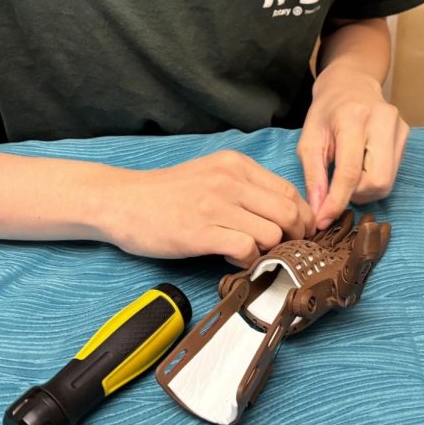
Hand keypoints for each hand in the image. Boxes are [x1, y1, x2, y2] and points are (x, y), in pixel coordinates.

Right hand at [101, 150, 314, 266]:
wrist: (121, 201)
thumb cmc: (166, 194)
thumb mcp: (211, 175)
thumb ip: (244, 188)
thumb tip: (282, 214)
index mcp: (236, 165)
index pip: (289, 191)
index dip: (302, 217)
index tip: (298, 234)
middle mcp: (230, 180)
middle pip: (290, 212)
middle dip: (295, 237)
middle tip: (283, 250)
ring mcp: (216, 205)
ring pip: (272, 233)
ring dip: (267, 251)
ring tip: (247, 252)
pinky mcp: (201, 231)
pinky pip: (247, 249)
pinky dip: (247, 260)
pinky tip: (229, 257)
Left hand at [298, 64, 409, 229]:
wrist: (350, 83)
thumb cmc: (326, 113)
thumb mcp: (309, 140)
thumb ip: (314, 176)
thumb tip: (319, 211)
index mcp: (353, 119)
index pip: (350, 171)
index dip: (336, 201)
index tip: (323, 220)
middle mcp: (382, 120)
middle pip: (377, 181)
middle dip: (356, 195)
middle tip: (339, 188)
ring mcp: (399, 127)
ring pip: (388, 181)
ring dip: (366, 189)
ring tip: (350, 174)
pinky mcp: (406, 134)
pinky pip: (393, 172)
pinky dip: (375, 177)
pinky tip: (363, 163)